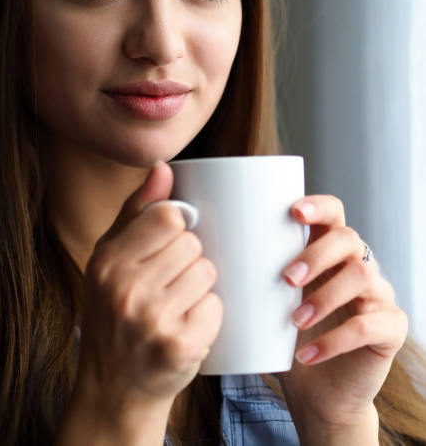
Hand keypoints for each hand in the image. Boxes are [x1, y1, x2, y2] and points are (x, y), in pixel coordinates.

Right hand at [72, 162, 222, 425]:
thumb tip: (163, 167)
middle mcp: (124, 289)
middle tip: (170, 286)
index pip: (168, 217)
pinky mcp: (179, 346)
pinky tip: (186, 329)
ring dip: (201, 289)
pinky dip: (209, 318)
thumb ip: (138, 211)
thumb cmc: (115, 315)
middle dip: (190, 262)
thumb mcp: (112, 259)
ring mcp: (151, 320)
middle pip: (193, 245)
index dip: (178, 229)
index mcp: (107, 261)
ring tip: (177, 307)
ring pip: (208, 274)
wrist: (114, 390)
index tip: (170, 245)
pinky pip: (216, 308)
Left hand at [277, 195, 407, 440]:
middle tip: (287, 278)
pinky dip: (335, 340)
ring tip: (294, 320)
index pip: (334, 213)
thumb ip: (257, 276)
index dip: (319, 206)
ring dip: (324, 296)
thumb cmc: (290, 340)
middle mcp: (358, 266)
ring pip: (363, 276)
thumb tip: (211, 253)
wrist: (317, 394)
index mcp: (329, 252)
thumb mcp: (272, 302)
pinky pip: (370, 325)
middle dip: (316, 254)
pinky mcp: (390, 329)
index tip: (294, 212)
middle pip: (349, 239)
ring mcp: (378, 296)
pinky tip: (307, 355)